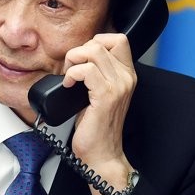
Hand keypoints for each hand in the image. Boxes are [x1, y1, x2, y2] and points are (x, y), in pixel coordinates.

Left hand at [61, 32, 136, 194]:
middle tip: (71, 70)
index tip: (82, 59)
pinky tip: (68, 85)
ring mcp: (118, 86)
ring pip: (93, 51)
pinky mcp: (106, 96)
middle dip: (79, 51)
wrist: (102, 154)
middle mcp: (126, 77)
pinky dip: (72, 74)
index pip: (118, 39)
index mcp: (126, 75)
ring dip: (73, 60)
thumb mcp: (98, 95)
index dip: (95, 42)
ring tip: (69, 77)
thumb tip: (77, 58)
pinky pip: (86, 70)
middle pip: (102, 42)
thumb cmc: (97, 128)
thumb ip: (96, 74)